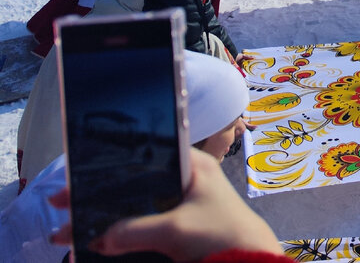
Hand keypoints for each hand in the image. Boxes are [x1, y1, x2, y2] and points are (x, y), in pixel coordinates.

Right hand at [79, 149, 279, 258]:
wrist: (251, 260)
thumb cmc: (221, 234)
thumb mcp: (175, 231)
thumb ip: (134, 231)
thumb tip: (97, 238)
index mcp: (191, 163)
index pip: (143, 153)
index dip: (108, 165)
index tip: (75, 179)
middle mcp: (186, 176)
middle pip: (134, 179)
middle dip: (100, 194)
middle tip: (62, 205)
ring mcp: (183, 200)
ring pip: (136, 203)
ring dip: (108, 215)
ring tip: (72, 230)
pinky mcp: (180, 222)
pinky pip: (143, 221)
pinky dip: (122, 231)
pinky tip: (99, 242)